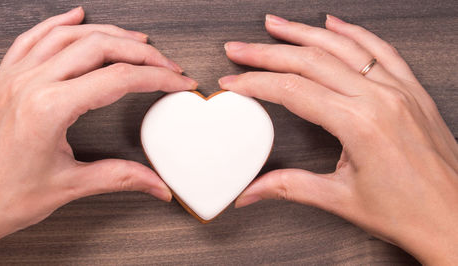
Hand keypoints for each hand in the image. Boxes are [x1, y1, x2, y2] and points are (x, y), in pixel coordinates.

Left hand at [0, 7, 196, 263]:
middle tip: (165, 63)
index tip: (177, 81)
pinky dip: (57, 23)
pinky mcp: (4, 81)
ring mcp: (14, 78)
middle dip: (141, 53)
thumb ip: (120, 177)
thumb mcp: (70, 186)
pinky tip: (74, 16)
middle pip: (98, 48)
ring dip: (107, 33)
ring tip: (136, 40)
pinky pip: (31, 39)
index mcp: (49, 108)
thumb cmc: (4, 198)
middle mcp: (30, 85)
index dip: (157, 78)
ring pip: (68, 36)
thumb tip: (155, 183)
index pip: (119, 79)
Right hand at [219, 14, 457, 263]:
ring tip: (275, 25)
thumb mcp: (340, 199)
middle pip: (311, 61)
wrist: (455, 220)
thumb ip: (289, 187)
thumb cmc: (408, 212)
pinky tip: (333, 23)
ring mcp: (399, 90)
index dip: (256, 82)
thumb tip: (252, 192)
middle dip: (267, 52)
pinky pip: (381, 49)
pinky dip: (354, 32)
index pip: (292, 91)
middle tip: (240, 48)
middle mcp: (381, 99)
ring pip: (343, 47)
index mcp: (360, 124)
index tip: (233, 81)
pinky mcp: (412, 91)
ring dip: (304, 33)